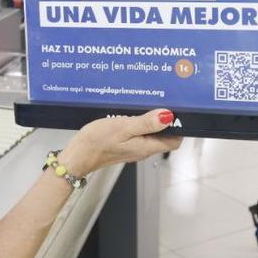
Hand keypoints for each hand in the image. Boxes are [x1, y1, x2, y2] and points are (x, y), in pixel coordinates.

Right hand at [57, 109, 181, 178]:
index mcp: (147, 147)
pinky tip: (135, 112)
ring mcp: (134, 147)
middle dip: (168, 120)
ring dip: (153, 120)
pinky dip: (141, 122)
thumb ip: (146, 123)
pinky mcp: (125, 144)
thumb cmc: (97, 142)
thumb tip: (167, 116)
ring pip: (152, 133)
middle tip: (164, 102)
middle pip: (165, 136)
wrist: (77, 155)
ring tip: (150, 103)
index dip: (180, 127)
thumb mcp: (123, 128)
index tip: (178, 110)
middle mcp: (143, 149)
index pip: (175, 141)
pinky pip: (140, 133)